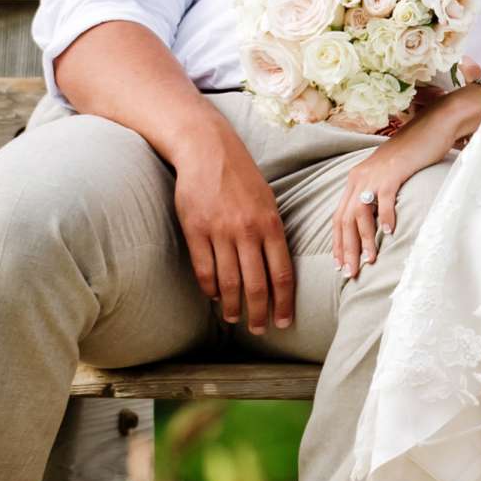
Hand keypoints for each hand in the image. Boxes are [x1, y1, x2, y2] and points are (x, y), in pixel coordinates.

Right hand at [172, 122, 295, 330]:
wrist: (207, 150)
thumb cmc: (241, 176)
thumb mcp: (268, 201)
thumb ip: (272, 233)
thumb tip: (276, 267)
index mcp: (271, 224)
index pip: (282, 274)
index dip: (284, 302)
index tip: (285, 322)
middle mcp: (247, 231)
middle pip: (256, 284)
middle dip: (259, 312)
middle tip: (260, 330)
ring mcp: (220, 232)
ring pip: (229, 282)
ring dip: (232, 306)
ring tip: (234, 319)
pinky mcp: (195, 230)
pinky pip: (204, 269)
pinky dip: (210, 288)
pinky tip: (214, 296)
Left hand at [331, 94, 467, 278]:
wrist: (432, 127)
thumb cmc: (413, 153)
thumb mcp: (388, 173)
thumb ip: (378, 193)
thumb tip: (375, 221)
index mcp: (356, 179)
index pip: (338, 216)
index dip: (338, 242)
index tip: (341, 265)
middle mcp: (360, 177)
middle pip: (345, 219)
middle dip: (346, 248)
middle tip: (350, 272)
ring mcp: (375, 174)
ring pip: (361, 213)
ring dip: (364, 239)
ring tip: (369, 259)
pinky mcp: (393, 172)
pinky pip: (384, 199)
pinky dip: (385, 217)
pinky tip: (389, 232)